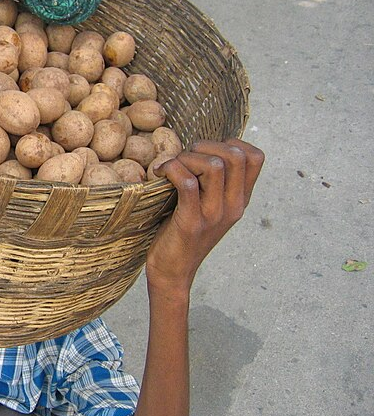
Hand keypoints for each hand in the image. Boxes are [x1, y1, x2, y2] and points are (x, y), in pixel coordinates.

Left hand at [144, 138, 264, 297]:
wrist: (173, 272)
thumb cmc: (183, 232)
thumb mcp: (208, 205)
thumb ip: (213, 181)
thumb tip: (201, 148)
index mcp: (240, 200)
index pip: (255, 157)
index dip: (230, 143)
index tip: (205, 151)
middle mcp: (233, 206)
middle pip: (235, 155)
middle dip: (205, 146)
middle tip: (184, 158)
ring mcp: (214, 215)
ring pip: (213, 166)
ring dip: (187, 157)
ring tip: (171, 167)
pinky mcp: (191, 222)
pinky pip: (187, 182)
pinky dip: (172, 169)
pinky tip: (160, 174)